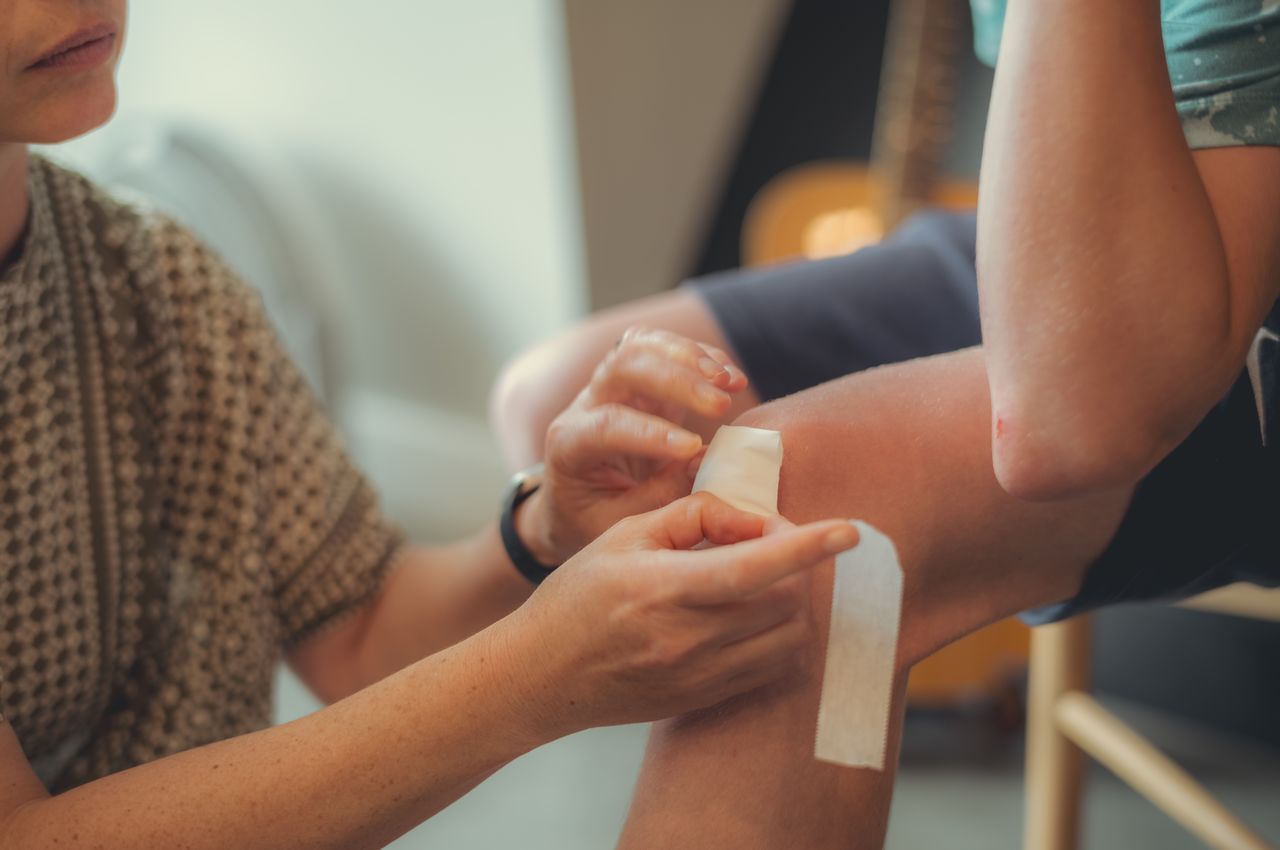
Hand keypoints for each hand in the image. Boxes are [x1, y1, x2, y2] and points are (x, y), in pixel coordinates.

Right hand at [498, 493, 859, 735]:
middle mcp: (686, 639)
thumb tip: (754, 518)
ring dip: (792, 601)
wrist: (540, 677)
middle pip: (784, 601)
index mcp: (661, 589)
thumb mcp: (623, 535)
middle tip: (767, 539)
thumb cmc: (577, 596)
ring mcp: (699, 677)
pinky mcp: (704, 700)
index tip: (850, 529)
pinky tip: (752, 614)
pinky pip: (771, 667)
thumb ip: (693, 515)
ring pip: (788, 637)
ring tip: (759, 578)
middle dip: (794, 564)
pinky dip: (779, 635)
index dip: (807, 547)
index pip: (753, 568)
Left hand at [521, 326, 749, 562]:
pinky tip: (732, 377)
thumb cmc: (590, 516)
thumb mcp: (616, 522)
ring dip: (690, 357)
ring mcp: (611, 386)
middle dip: (676, 379)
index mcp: (569, 444)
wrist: (572, 500)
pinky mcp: (639, 381)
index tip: (693, 448)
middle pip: (624, 365)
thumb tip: (705, 461)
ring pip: (642, 345)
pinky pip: (663, 349)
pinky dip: (701, 356)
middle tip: (721, 405)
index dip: (652, 432)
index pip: (607, 425)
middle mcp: (585, 404)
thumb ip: (657, 495)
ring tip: (732, 382)